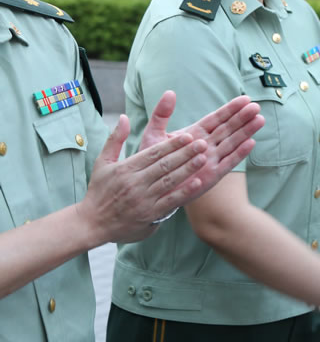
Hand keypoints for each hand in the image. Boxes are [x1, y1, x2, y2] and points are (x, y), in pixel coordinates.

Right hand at [77, 115, 209, 244]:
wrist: (92, 224)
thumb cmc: (99, 191)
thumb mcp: (102, 163)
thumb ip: (115, 139)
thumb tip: (124, 117)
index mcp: (125, 169)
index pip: (153, 153)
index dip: (172, 144)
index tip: (188, 136)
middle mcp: (135, 183)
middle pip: (164, 165)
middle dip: (185, 153)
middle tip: (203, 143)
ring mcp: (143, 199)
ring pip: (169, 181)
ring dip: (188, 169)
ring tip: (204, 158)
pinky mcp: (149, 215)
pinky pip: (169, 202)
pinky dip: (184, 192)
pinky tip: (197, 183)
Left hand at [138, 92, 263, 206]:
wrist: (149, 189)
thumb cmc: (152, 162)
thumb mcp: (154, 135)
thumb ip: (162, 115)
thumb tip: (170, 92)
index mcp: (196, 134)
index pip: (217, 118)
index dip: (231, 109)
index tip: (245, 98)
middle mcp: (207, 146)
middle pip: (228, 129)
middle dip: (242, 118)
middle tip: (256, 106)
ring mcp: (211, 160)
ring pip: (232, 143)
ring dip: (246, 132)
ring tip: (260, 119)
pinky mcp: (212, 176)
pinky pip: (228, 162)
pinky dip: (239, 154)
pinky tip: (251, 143)